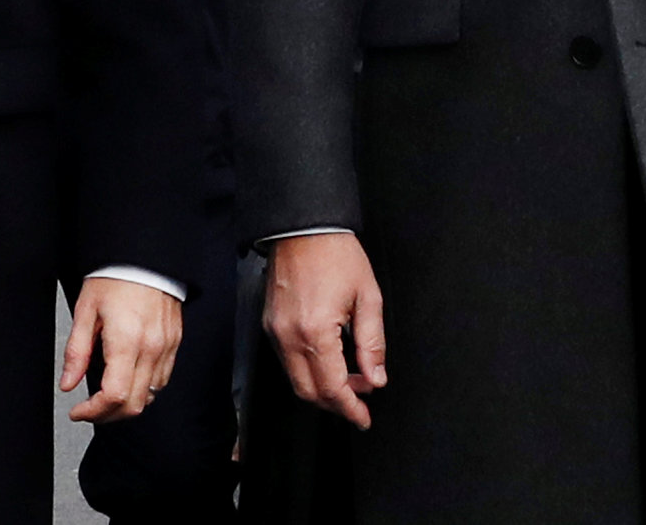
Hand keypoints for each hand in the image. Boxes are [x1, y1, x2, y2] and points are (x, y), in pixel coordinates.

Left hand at [64, 276, 182, 421]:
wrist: (145, 256)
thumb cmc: (116, 277)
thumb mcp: (86, 311)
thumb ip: (76, 352)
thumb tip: (68, 383)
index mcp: (126, 341)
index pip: (114, 395)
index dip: (93, 412)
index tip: (79, 411)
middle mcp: (151, 348)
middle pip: (134, 405)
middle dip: (108, 416)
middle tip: (90, 410)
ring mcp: (166, 347)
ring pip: (151, 396)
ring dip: (127, 404)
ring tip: (107, 397)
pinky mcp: (174, 343)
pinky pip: (162, 379)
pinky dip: (145, 389)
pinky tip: (129, 380)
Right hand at [265, 231, 386, 427]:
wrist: (304, 226)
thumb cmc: (336, 254)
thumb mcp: (368, 296)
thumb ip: (372, 343)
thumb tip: (376, 378)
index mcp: (315, 331)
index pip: (332, 388)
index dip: (350, 409)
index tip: (363, 419)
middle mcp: (289, 337)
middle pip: (309, 392)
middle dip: (336, 404)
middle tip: (360, 401)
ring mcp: (275, 332)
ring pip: (296, 380)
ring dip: (322, 388)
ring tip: (349, 379)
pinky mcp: (270, 326)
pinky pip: (287, 362)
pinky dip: (308, 371)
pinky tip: (329, 363)